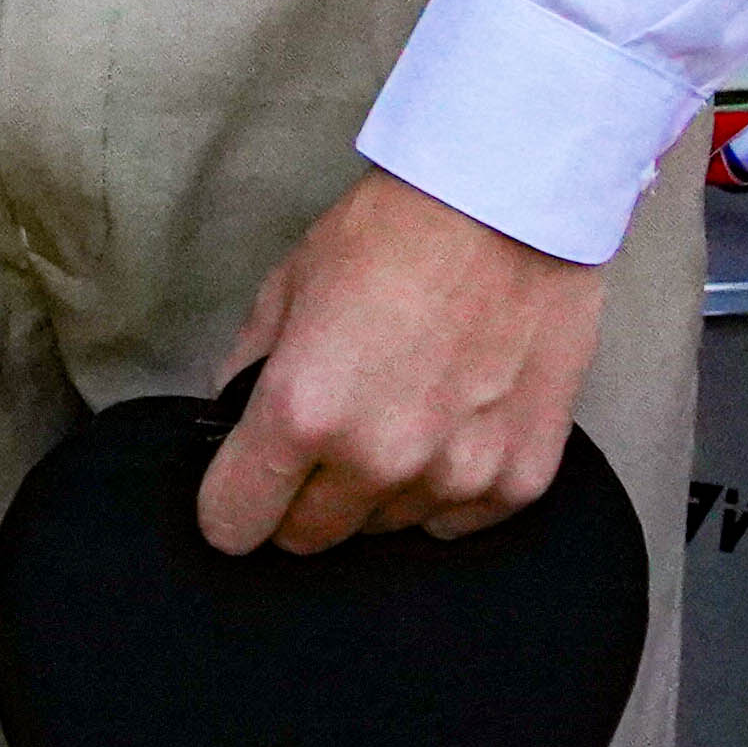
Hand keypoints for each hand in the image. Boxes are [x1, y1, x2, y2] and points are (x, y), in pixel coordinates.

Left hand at [196, 168, 609, 552]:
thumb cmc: (391, 235)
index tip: (238, 488)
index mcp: (303, 413)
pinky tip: (449, 425)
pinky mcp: (519, 481)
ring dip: (376, 490)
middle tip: (320, 438)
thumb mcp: (286, 288)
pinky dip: (444, 488)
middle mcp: (379, 462)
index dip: (228, 506)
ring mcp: (456, 478)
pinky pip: (458, 521)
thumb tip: (233, 425)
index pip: (235, 523)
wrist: (508, 208)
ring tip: (396, 411)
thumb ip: (249, 372)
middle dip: (299, 498)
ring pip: (385, 528)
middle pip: (309, 538)